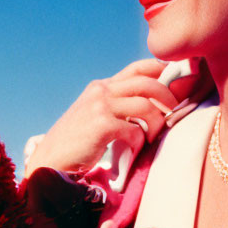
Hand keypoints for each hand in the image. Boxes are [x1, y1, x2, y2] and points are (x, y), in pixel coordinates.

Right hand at [24, 59, 179, 177]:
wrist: (50, 160)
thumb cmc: (76, 142)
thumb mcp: (94, 114)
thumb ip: (117, 106)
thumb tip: (151, 107)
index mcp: (101, 86)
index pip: (137, 68)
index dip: (160, 69)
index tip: (176, 80)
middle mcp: (101, 90)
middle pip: (147, 83)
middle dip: (168, 98)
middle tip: (174, 114)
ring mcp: (100, 106)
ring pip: (146, 106)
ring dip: (156, 124)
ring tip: (152, 138)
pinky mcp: (102, 125)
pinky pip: (136, 130)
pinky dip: (140, 142)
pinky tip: (132, 150)